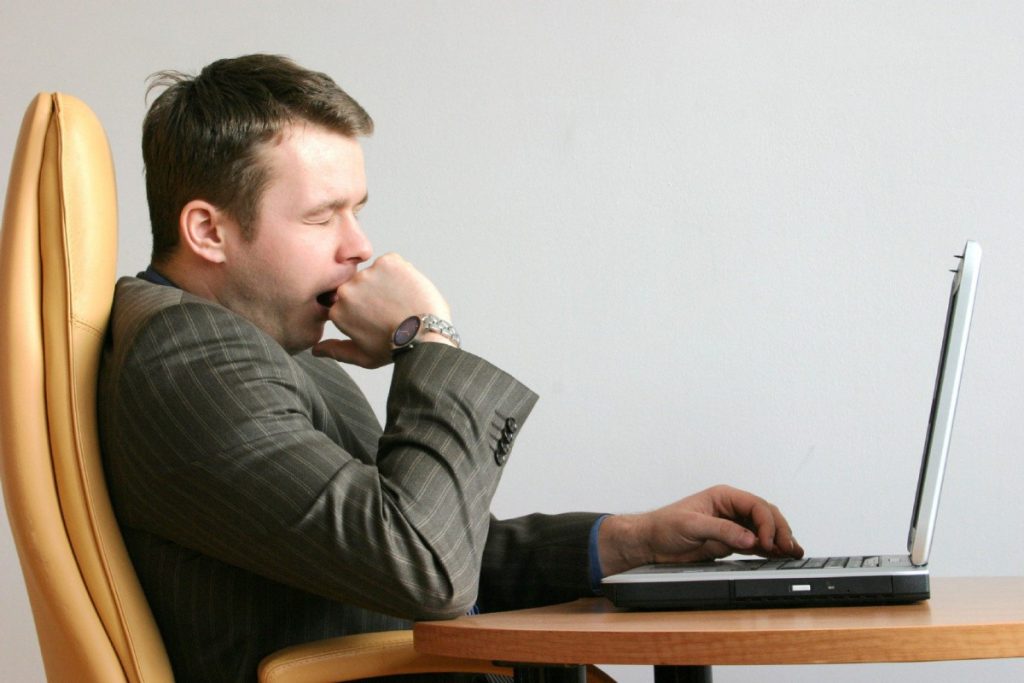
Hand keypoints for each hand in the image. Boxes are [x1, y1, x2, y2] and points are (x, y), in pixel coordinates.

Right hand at [312, 253, 452, 367]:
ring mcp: (368, 273)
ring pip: (376, 273)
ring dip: (387, 283)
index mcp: (338, 310)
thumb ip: (336, 351)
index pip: (348, 301)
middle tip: (392, 311)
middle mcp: (347, 289)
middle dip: (374, 294)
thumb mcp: (362, 356)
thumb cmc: (395, 349)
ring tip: (402, 302)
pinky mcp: (388, 261)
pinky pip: (392, 263)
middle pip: (360, 285)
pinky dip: (401, 272)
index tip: (378, 319)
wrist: (425, 336)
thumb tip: (315, 351)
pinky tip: (408, 291)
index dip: (366, 310)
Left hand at [597, 485, 802, 576]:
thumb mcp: (691, 525)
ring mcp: (733, 525)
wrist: (651, 543)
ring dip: (779, 539)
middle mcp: (731, 509)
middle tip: (787, 548)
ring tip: (793, 552)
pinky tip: (781, 556)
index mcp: (723, 496)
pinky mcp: (731, 542)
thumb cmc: (664, 526)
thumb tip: (749, 538)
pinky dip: (770, 549)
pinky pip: (756, 543)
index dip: (767, 522)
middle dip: (779, 530)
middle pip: (765, 515)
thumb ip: (721, 530)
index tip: (767, 541)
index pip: (755, 505)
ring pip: (765, 529)